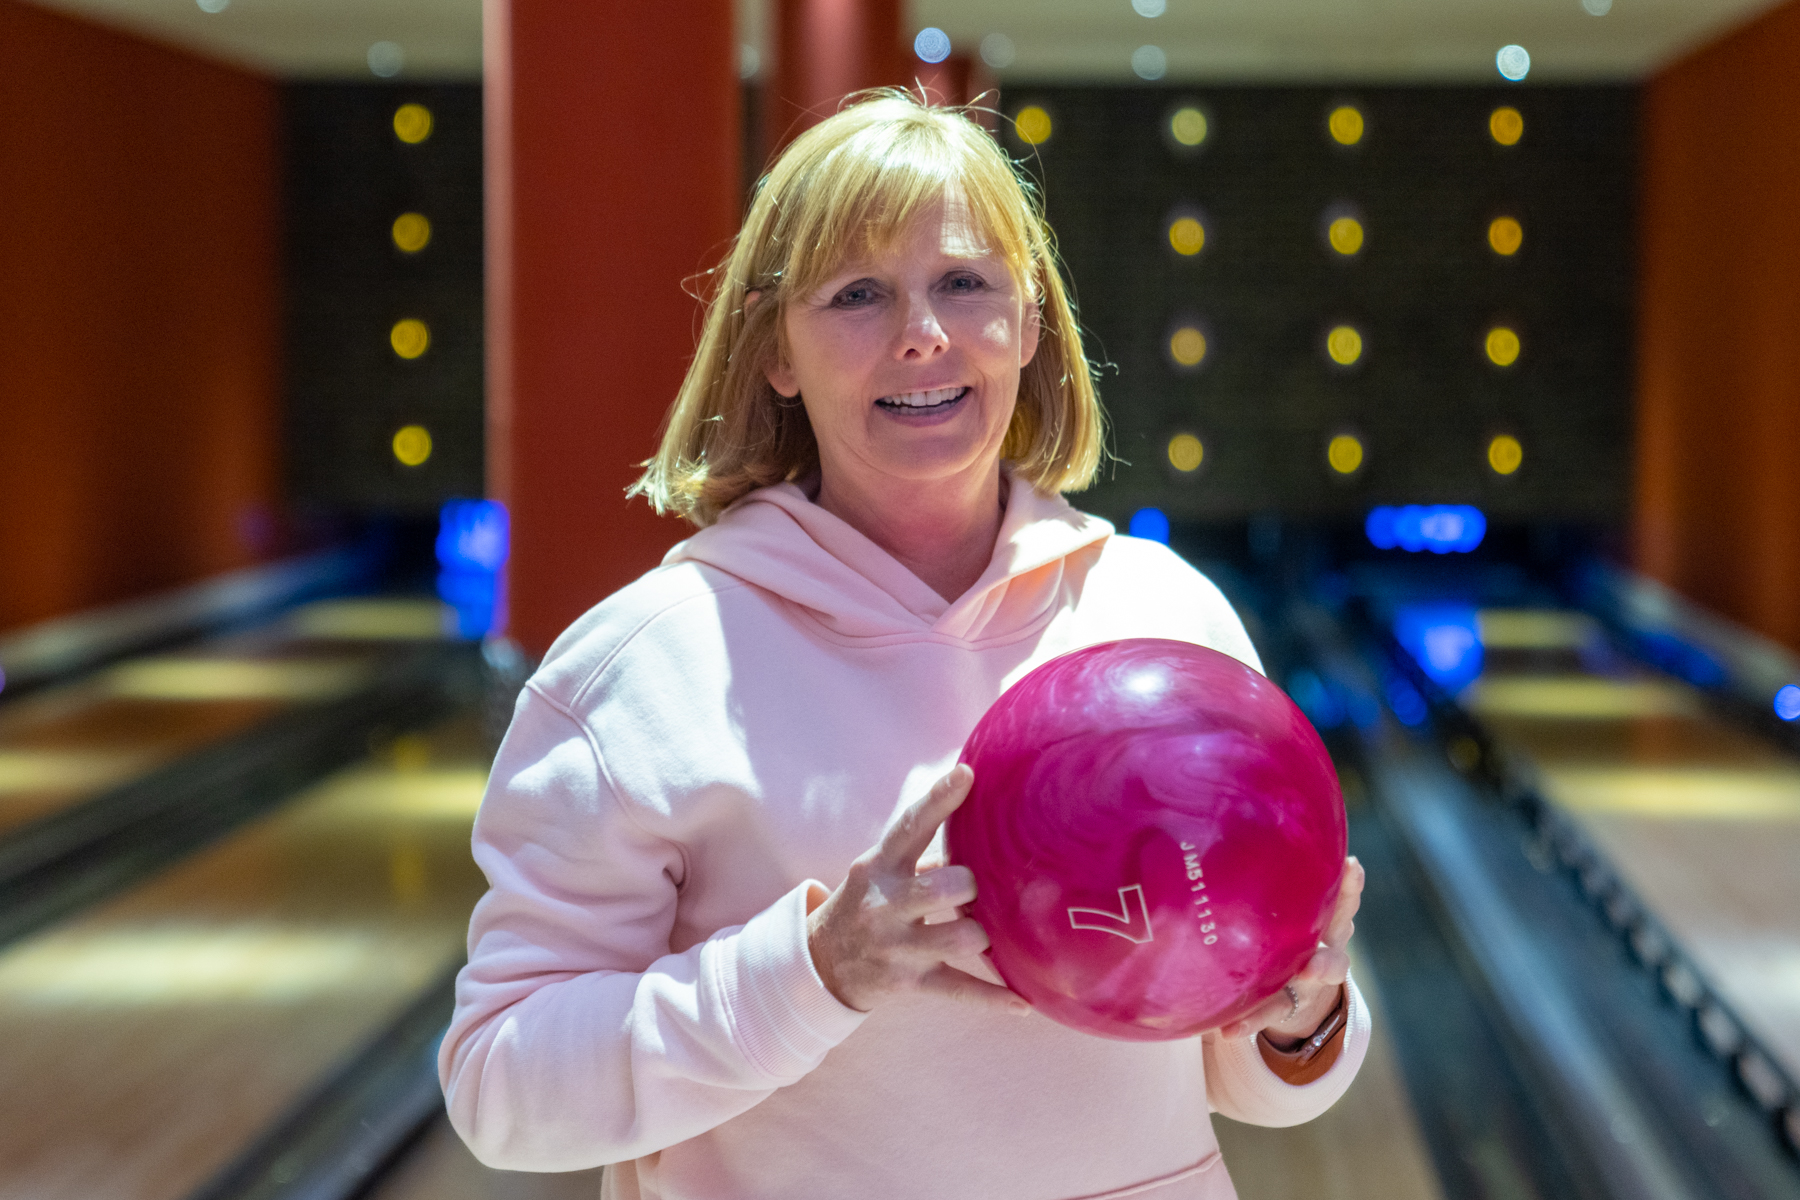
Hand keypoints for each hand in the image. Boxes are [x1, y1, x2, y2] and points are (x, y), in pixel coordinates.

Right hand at [806, 765, 1028, 1015]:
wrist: (820, 965)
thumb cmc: (867, 904)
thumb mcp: (882, 871)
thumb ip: (927, 853)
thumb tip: (983, 827)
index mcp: (880, 866)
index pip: (909, 827)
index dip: (939, 800)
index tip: (966, 774)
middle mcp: (886, 905)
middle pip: (944, 888)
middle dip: (970, 887)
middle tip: (972, 891)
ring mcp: (897, 947)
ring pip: (959, 938)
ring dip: (981, 935)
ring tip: (980, 933)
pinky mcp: (909, 983)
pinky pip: (959, 990)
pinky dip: (993, 997)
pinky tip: (1022, 1002)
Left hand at [1216, 856, 1362, 1044]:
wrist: (1295, 989)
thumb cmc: (1283, 927)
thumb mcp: (1283, 902)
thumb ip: (1270, 873)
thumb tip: (1228, 815)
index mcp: (1323, 915)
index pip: (1341, 896)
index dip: (1349, 884)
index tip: (1352, 866)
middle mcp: (1323, 943)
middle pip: (1336, 938)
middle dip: (1331, 941)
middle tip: (1319, 957)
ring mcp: (1306, 976)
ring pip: (1313, 978)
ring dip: (1306, 980)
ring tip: (1301, 980)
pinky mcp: (1282, 1004)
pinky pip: (1267, 1013)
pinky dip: (1247, 1022)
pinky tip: (1226, 1030)